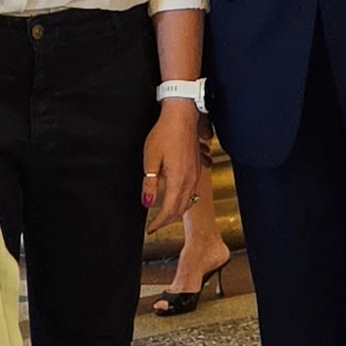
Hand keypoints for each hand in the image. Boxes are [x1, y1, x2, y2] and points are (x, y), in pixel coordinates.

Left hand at [140, 99, 200, 233]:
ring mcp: (196, 175)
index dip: (158, 222)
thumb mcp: (150, 158)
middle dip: (167, 220)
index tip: (150, 229)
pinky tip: (176, 197)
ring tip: (163, 215)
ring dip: (176, 211)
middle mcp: (190, 181)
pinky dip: (184, 200)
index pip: (168, 210)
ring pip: (188, 202)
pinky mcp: (197, 168)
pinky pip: (192, 192)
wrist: (182, 117)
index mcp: (178, 180)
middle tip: (154, 224)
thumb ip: (150, 183)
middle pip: (180, 209)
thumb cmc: (165, 133)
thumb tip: (147, 203)